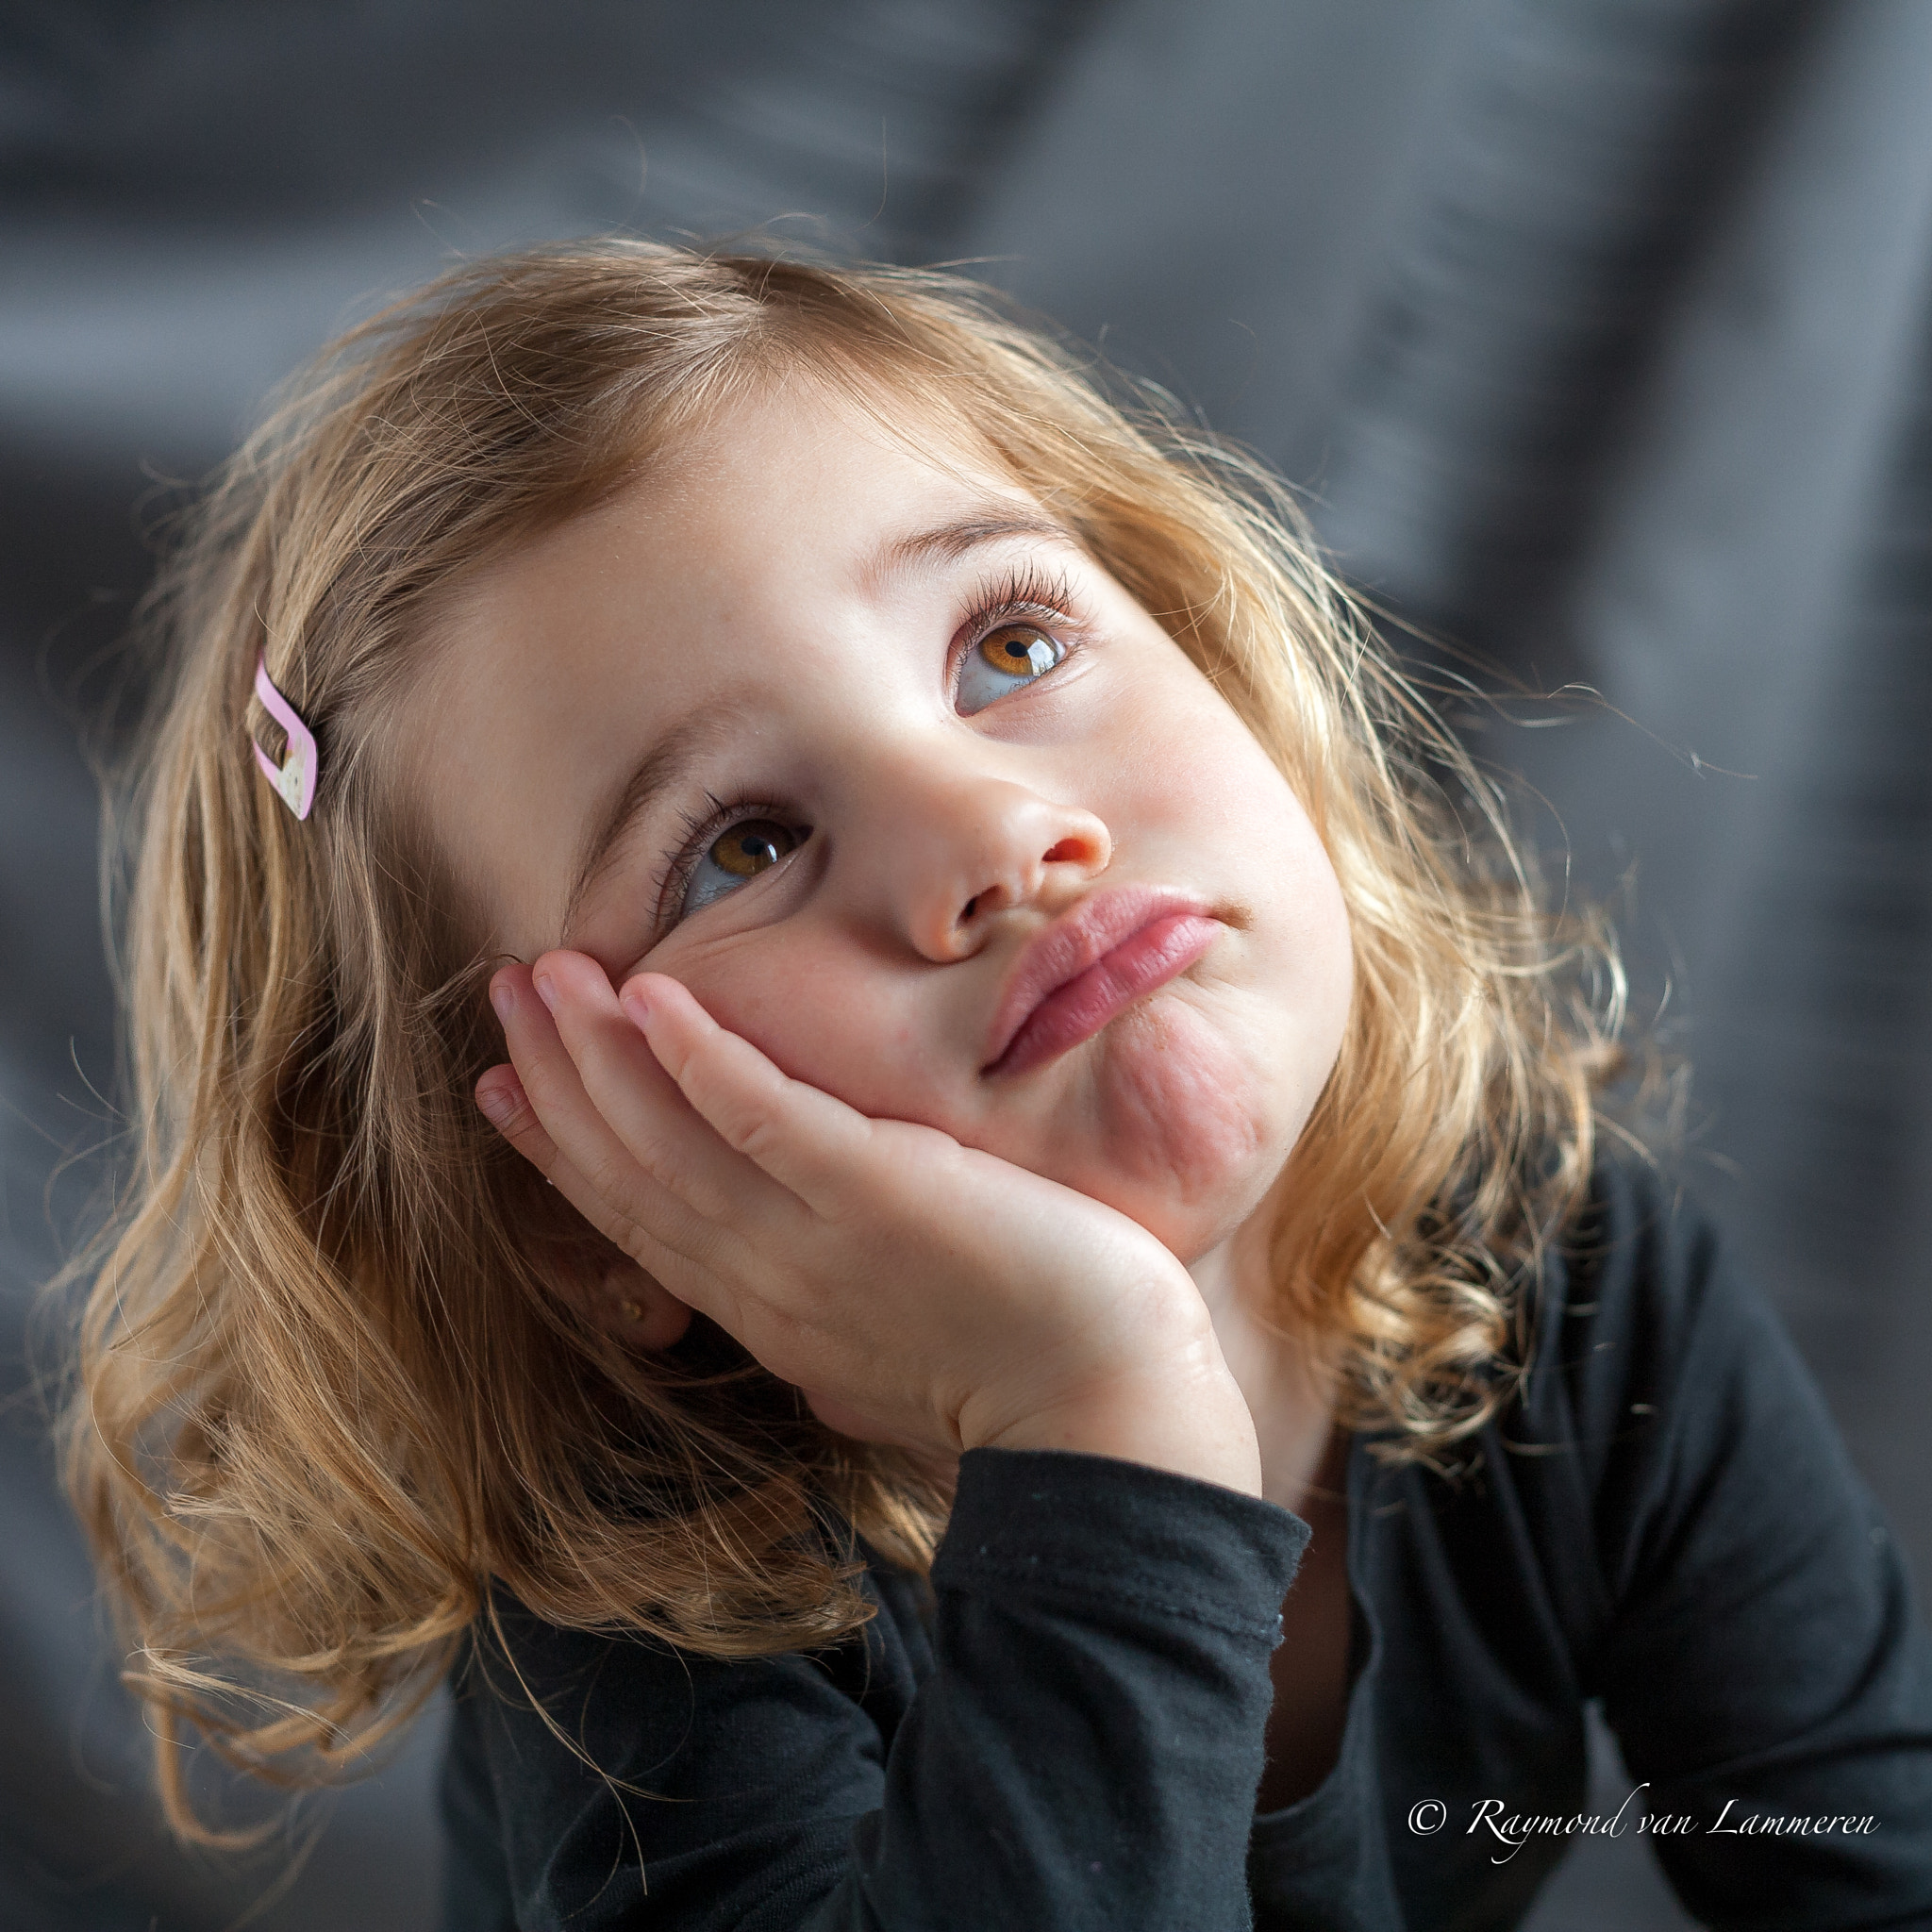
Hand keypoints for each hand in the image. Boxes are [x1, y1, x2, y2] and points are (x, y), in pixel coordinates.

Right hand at [476, 952, 1260, 1494]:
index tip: (506, 1090)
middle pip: (632, 1169)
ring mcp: (814, 1238)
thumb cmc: (1025, 1382)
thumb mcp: (892, 1369)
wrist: (1110, 1413)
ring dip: (599, 1052)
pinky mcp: (877, 1196)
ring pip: (672, 1138)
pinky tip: (652, 998)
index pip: (641, 1219)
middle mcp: (768, 1278)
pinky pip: (765, 1118)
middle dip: (560, 1079)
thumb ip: (838, 1339)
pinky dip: (699, 1060)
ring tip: (542, 976)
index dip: (565, 1150)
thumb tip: (817, 1367)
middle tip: (500, 998)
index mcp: (769, 1312)